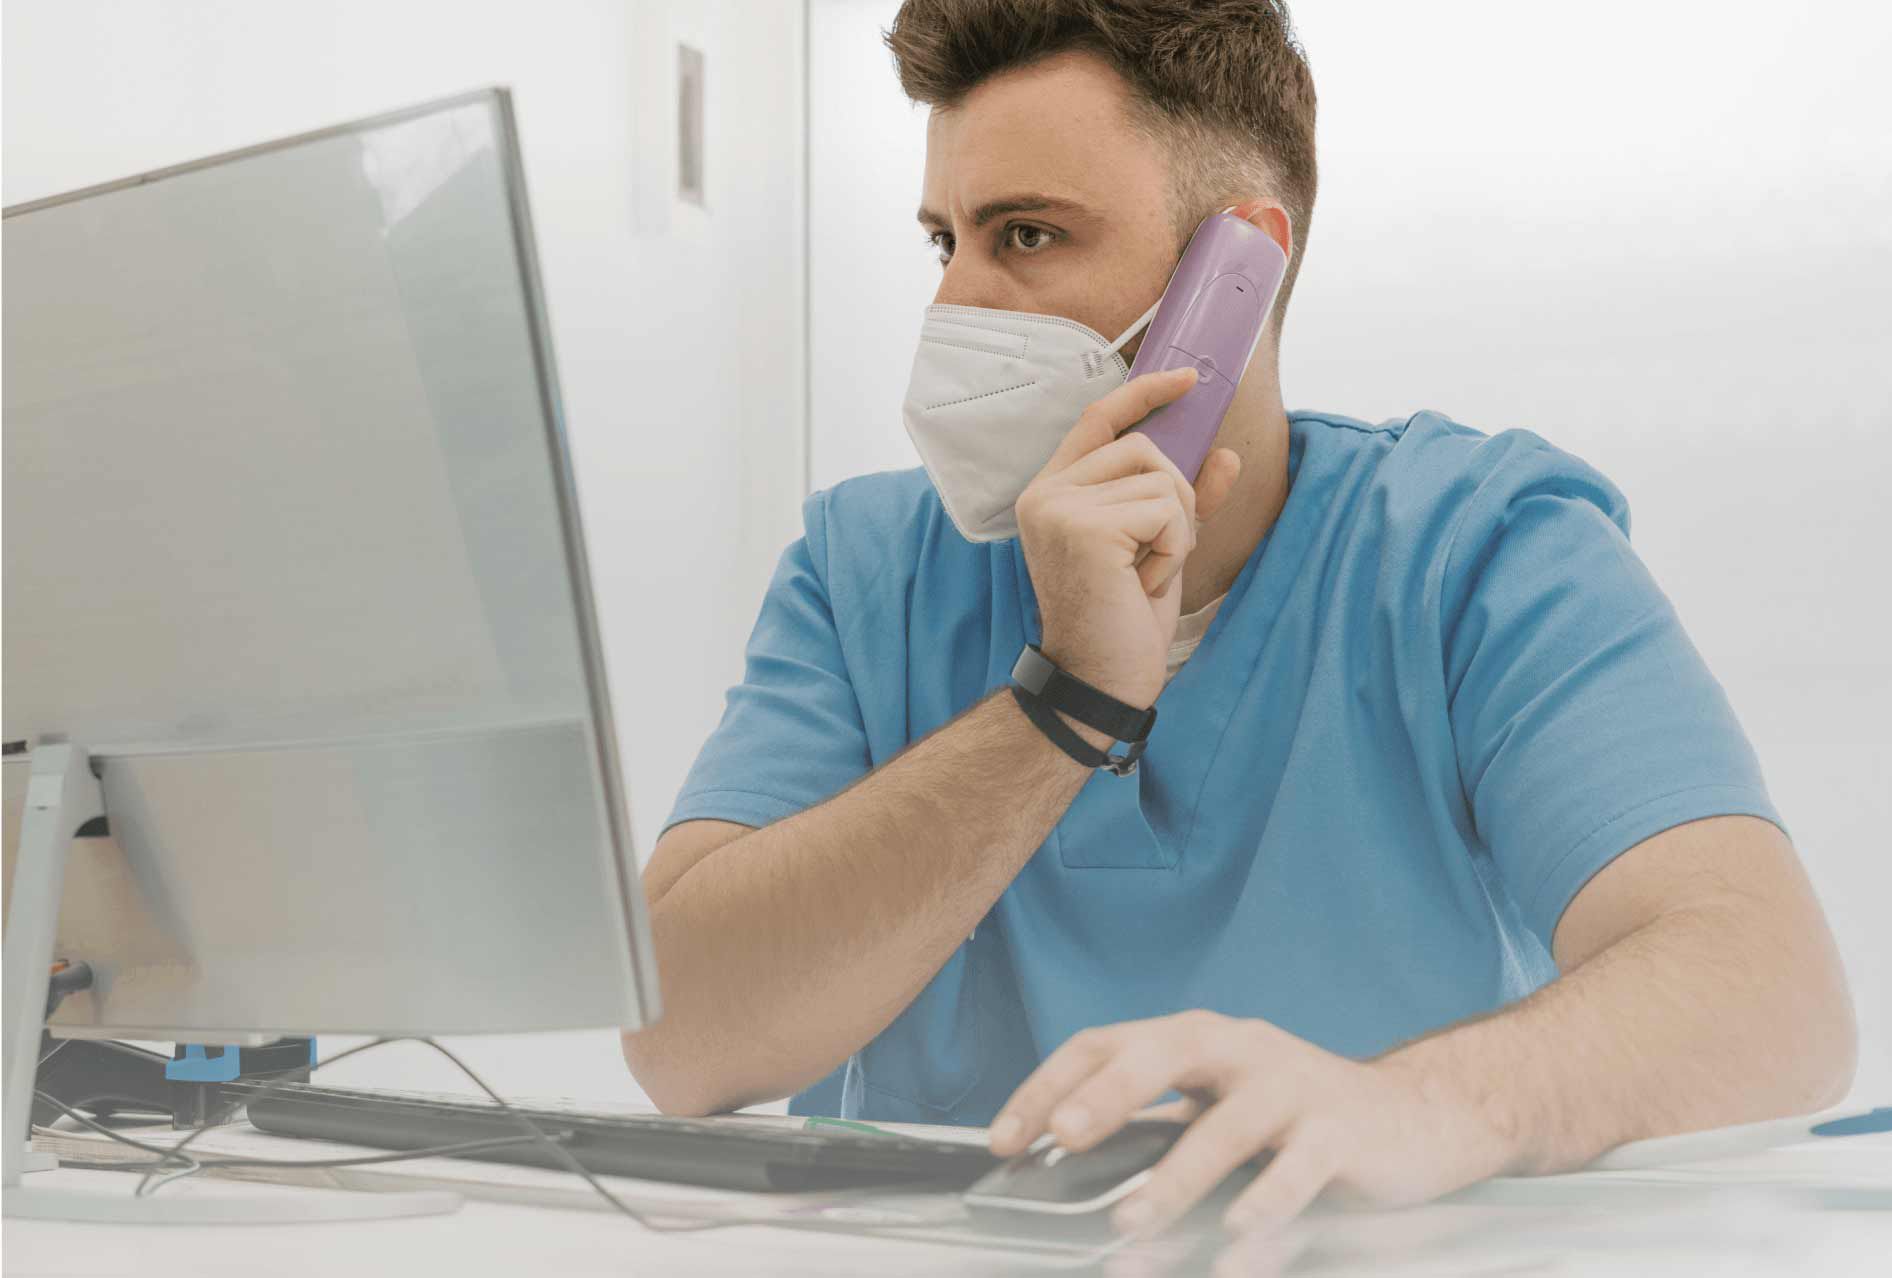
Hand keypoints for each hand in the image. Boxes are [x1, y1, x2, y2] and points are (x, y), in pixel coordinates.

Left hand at [987, 1011, 1518, 1249]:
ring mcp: (1294, 1087)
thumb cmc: (1298, 1118)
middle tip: (1063, 1140)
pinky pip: (1296, 1172)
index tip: (1005, 1139)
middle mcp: (1241, 1050)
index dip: (1050, 1086)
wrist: (1417, 1118)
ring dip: (1176, 1177)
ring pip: (1227, 1125)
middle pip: (1164, 1053)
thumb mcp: (1219, 1106)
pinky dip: (1262, 1207)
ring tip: (1133, 1221)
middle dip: (1108, 1095)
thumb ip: (1156, 1125)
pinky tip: (1233, 1244)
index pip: (1106, 1043)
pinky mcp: (1342, 1132)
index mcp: (1197, 1040)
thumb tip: (1064, 1166)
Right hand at [1016, 369, 1241, 708]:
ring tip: (1145, 574)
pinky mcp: (1084, 528)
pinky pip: (1165, 511)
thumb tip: (1226, 454)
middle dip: (1175, 499)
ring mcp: (1059, 507)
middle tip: (1156, 556)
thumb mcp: (1158, 549)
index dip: (1145, 392)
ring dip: (1176, 532)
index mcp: (1053, 491)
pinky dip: (1174, 550)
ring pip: (1162, 479)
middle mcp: (1046, 493)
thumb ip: (1184, 501)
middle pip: (1146, 448)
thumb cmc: (1122, 619)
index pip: (1099, 418)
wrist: (1099, 682)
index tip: (1188, 378)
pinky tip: (1144, 585)